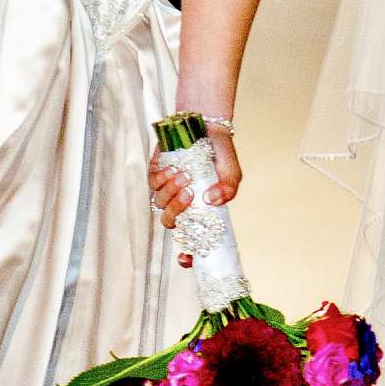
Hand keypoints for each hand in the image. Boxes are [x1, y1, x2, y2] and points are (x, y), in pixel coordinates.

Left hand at [149, 129, 241, 268]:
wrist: (208, 127)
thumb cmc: (220, 155)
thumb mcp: (231, 173)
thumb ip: (228, 189)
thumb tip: (211, 200)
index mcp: (198, 212)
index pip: (190, 241)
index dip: (187, 255)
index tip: (186, 258)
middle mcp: (181, 204)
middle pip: (169, 222)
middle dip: (177, 210)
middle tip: (189, 192)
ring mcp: (167, 190)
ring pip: (160, 202)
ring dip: (170, 191)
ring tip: (185, 175)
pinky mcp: (156, 173)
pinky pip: (153, 183)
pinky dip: (162, 178)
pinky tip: (174, 168)